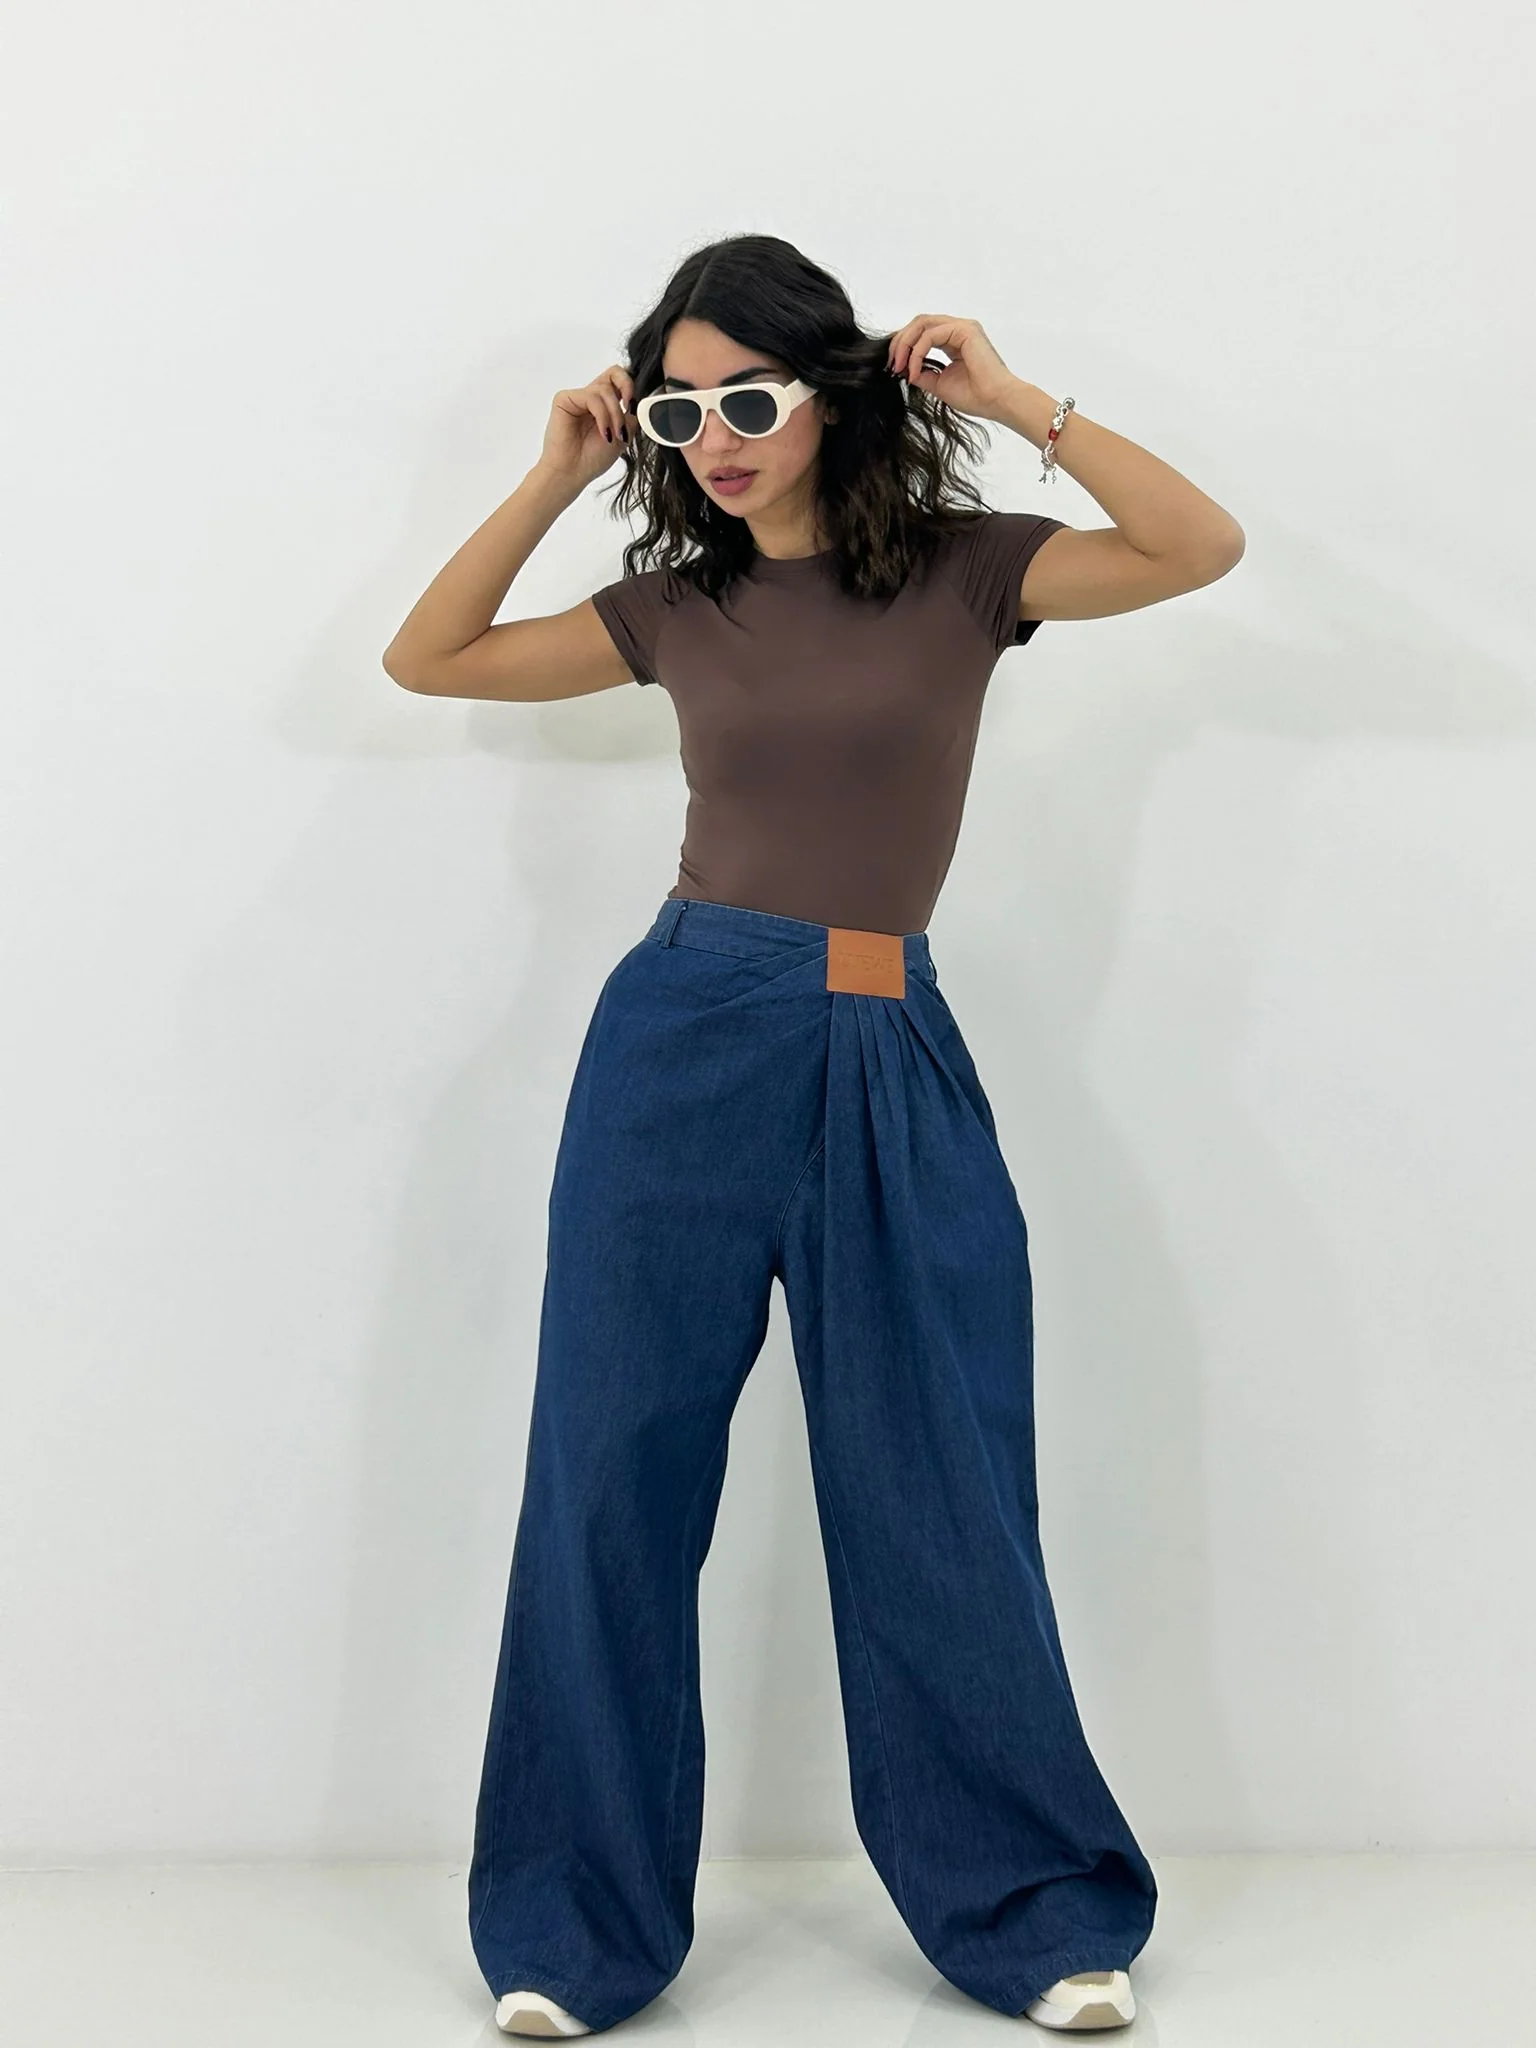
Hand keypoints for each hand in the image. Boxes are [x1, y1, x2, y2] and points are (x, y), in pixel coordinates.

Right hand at [536, 365, 635, 488]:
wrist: (573, 473)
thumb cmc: (593, 458)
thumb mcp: (624, 436)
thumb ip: (632, 416)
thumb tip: (639, 403)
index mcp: (605, 403)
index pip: (620, 380)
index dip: (631, 386)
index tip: (634, 405)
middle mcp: (592, 396)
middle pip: (614, 371)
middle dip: (626, 388)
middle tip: (629, 407)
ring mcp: (578, 397)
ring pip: (605, 390)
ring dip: (615, 414)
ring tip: (613, 435)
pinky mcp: (565, 399)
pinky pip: (591, 397)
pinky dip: (602, 416)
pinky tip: (603, 433)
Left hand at [886, 315, 1021, 424]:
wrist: (996, 401)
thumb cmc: (976, 396)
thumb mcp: (939, 384)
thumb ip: (922, 373)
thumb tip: (903, 370)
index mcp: (953, 340)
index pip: (921, 333)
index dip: (903, 347)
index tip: (893, 368)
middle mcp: (958, 329)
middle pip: (919, 323)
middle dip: (900, 343)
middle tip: (891, 365)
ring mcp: (962, 327)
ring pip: (922, 324)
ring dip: (905, 345)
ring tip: (898, 367)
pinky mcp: (965, 330)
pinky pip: (931, 335)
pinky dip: (917, 352)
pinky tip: (913, 370)